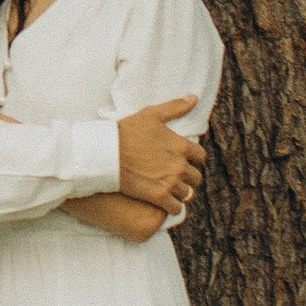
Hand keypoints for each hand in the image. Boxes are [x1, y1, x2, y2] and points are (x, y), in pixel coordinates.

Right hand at [117, 93, 205, 212]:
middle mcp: (179, 164)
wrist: (105, 153)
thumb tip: (194, 98)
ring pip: (187, 194)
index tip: (185, 161)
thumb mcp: (151, 114)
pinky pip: (175, 208)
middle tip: (177, 178)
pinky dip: (173, 208)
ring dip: (181, 193)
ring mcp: (169, 182)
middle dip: (188, 178)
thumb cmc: (126, 131)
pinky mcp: (158, 196)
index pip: (200, 157)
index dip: (194, 159)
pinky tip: (167, 205)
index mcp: (180, 145)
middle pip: (196, 177)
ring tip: (171, 192)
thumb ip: (175, 107)